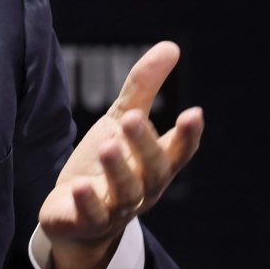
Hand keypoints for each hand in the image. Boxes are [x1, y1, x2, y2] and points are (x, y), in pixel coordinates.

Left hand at [39, 41, 203, 268]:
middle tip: (131, 118)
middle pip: (152, 169)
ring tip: (108, 145)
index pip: (179, 151)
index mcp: (156, 164)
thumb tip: (171, 46)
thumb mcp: (121, 121)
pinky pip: (92, 216)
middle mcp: (144, 188)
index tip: (193, 113)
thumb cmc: (108, 162)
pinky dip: (88, 203)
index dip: (187, 135)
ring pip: (125, 192)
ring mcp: (117, 208)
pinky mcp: (87, 222)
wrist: (76, 216)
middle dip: (145, 144)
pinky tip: (80, 187)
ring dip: (118, 170)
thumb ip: (143, 88)